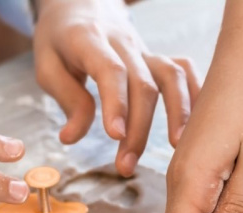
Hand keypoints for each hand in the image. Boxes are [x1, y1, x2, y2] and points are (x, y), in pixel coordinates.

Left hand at [32, 0, 199, 175]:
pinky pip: (183, 71)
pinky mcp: (156, 57)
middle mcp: (123, 42)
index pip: (111, 71)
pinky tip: (195, 126)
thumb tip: (72, 138)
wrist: (79, 4)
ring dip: (176, 115)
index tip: (115, 136)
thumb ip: (66, 99)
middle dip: (138, 130)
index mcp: (89, 39)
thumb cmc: (59, 39)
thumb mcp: (47, 66)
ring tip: (175, 149)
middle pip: (142, 84)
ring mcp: (144, 49)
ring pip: (169, 77)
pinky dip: (195, 95)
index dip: (116, 103)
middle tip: (125, 167)